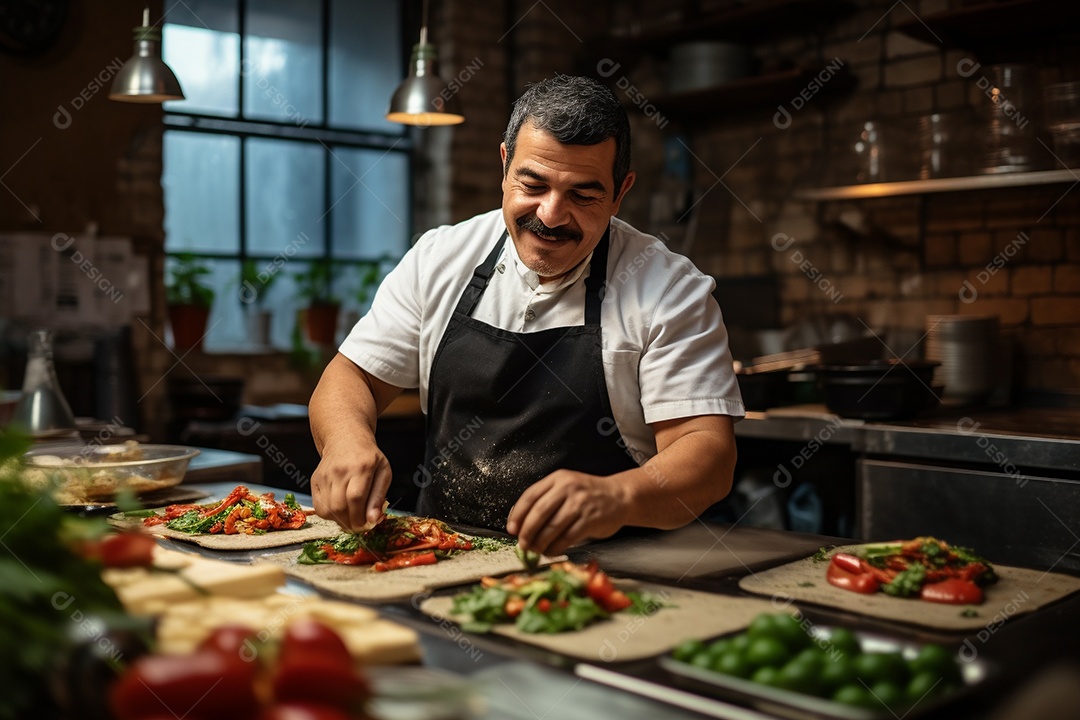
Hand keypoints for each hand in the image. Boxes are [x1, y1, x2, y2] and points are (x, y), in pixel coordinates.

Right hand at [310, 438, 392, 530]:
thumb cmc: (368, 457)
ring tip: (350, 518)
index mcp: (361, 467)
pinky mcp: (315, 480)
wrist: (346, 440)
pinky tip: (339, 510)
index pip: (356, 497)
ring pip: (328, 509)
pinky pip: (318, 507)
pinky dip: (329, 515)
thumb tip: (373, 520)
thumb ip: (379, 497)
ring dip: (340, 521)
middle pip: (339, 506)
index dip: (360, 516)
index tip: (366, 524)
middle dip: (350, 523)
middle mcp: (340, 471)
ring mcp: (325, 475)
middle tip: (358, 525)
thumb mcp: (383, 472)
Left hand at [505, 470, 628, 556]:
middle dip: (527, 532)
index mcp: (557, 479)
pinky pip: (567, 537)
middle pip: (539, 513)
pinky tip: (552, 551)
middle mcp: (568, 488)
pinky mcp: (590, 519)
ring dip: (540, 543)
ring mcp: (580, 503)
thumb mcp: (566, 488)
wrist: (620, 496)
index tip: (512, 529)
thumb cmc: (588, 496)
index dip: (517, 514)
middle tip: (523, 544)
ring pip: (552, 527)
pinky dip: (556, 547)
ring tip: (536, 550)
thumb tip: (519, 524)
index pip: (530, 496)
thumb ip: (545, 500)